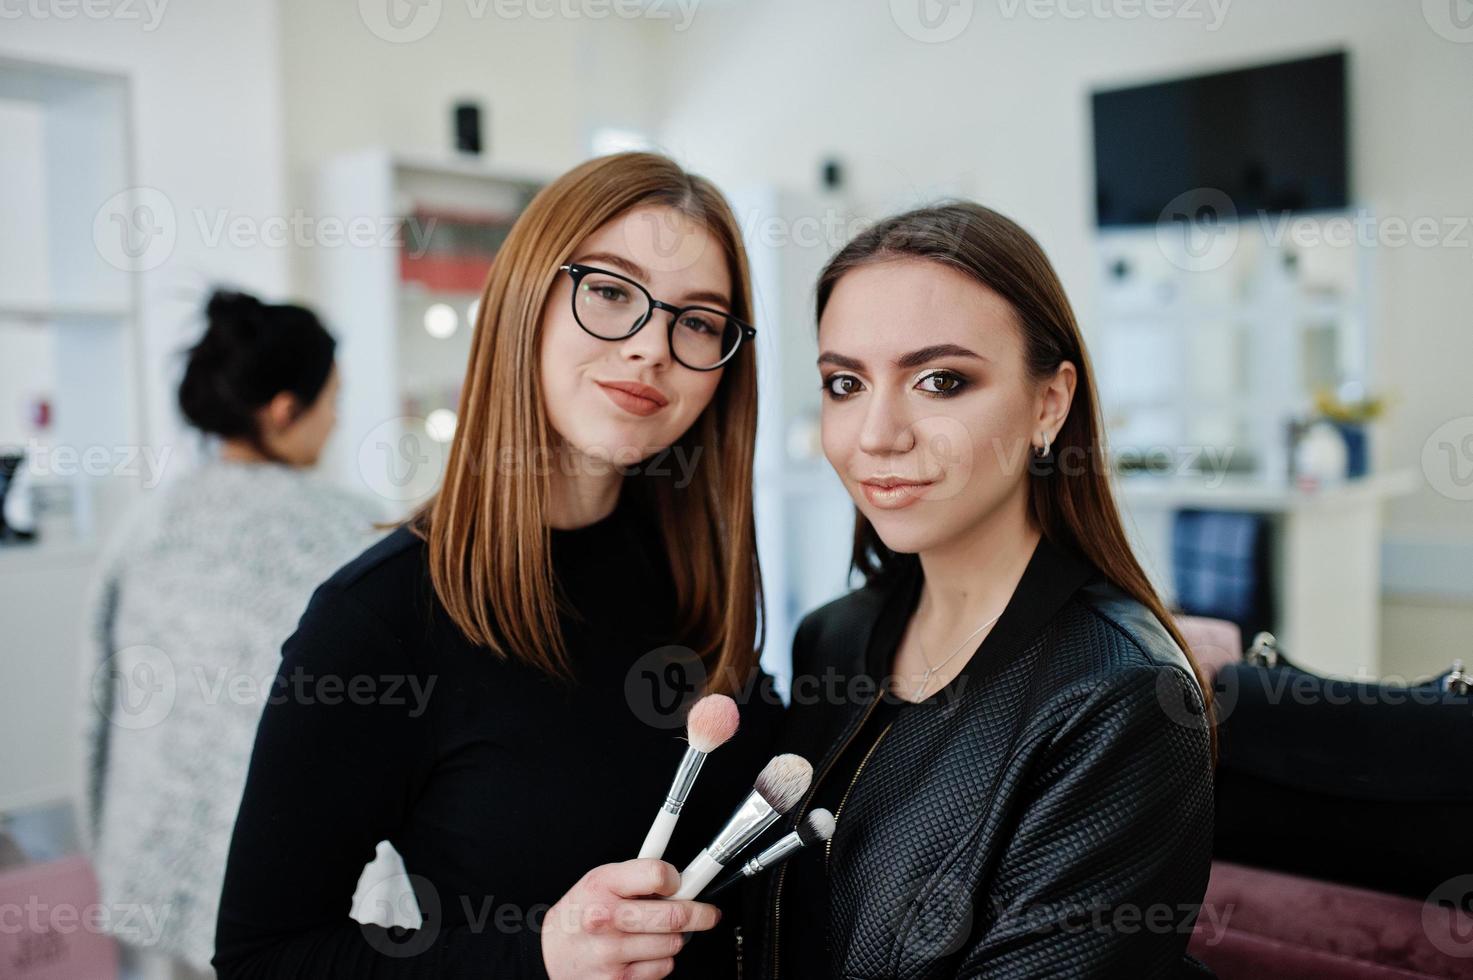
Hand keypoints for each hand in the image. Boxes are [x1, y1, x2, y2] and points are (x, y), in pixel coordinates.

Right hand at [541, 858, 720, 979]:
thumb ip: (639, 877)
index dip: (678, 879)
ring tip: (652, 934)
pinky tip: (640, 954)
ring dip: (673, 940)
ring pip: (673, 946)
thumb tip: (682, 880)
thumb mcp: (601, 881)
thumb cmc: (580, 914)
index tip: (684, 883)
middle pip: (675, 917)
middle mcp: (604, 919)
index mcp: (602, 886)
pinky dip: (659, 962)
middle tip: (707, 913)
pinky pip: (662, 970)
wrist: (550, 953)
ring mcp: (610, 954)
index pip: (658, 875)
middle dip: (700, 914)